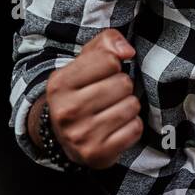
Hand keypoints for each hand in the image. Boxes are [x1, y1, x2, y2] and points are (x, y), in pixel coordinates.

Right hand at [41, 29, 142, 168]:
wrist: (65, 136)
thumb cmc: (81, 91)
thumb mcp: (85, 61)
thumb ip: (106, 42)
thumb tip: (127, 51)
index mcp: (60, 83)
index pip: (109, 60)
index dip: (113, 64)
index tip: (104, 73)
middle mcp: (66, 110)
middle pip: (123, 84)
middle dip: (122, 87)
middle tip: (109, 95)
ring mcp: (81, 135)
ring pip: (131, 106)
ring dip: (128, 106)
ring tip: (112, 110)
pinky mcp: (97, 153)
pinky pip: (135, 128)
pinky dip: (132, 126)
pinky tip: (116, 127)